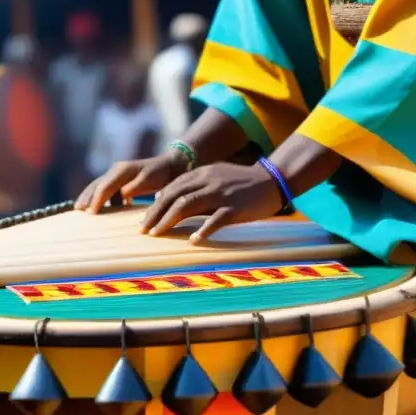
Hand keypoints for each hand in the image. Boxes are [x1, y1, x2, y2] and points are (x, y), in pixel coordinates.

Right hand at [75, 151, 187, 212]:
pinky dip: (99, 197)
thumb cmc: (161, 174)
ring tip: (81, 209)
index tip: (90, 212)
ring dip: (90, 197)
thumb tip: (121, 194)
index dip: (96, 200)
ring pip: (99, 186)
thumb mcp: (149, 180)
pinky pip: (106, 189)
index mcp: (122, 170)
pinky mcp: (120, 179)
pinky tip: (96, 208)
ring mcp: (117, 174)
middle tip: (77, 210)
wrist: (171, 166)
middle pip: (96, 184)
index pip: (104, 186)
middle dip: (86, 197)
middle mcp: (116, 170)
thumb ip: (135, 187)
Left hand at [140, 162, 284, 243]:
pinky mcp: (235, 208)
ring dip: (169, 220)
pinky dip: (202, 230)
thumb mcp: (212, 177)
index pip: (171, 189)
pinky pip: (215, 219)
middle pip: (174, 196)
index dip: (155, 205)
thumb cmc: (239, 183)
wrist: (271, 180)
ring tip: (158, 234)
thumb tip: (160, 198)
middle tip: (144, 230)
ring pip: (187, 205)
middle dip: (155, 214)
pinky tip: (192, 240)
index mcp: (201, 174)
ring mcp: (220, 194)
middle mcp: (207, 181)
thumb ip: (189, 187)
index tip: (144, 220)